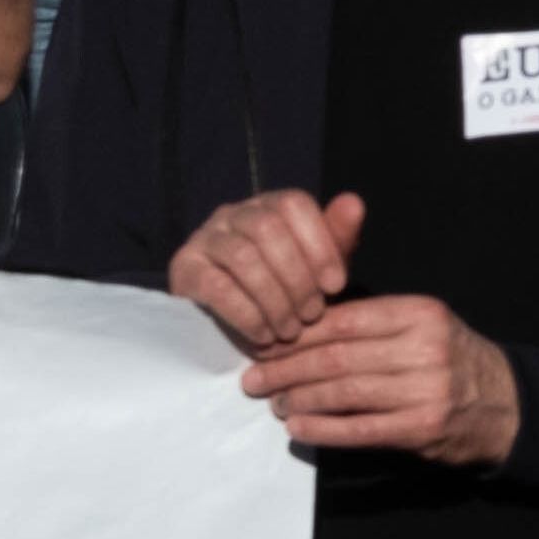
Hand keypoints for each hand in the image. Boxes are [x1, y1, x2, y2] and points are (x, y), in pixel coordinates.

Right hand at [170, 187, 362, 353]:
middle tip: (312, 315)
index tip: (336, 286)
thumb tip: (354, 202)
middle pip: (268, 228)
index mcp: (269, 204)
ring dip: (274, 299)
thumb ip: (337, 237)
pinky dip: (247, 315)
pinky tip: (264, 336)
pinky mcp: (184, 270)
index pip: (294, 204)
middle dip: (297, 277)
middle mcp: (233, 212)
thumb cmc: (286, 290)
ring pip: (243, 257)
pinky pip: (216, 287)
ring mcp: (204, 238)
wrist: (237, 326)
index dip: (319, 244)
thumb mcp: (317, 267)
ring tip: (290, 331)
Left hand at [238, 294, 525, 465]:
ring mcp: (426, 388)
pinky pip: (359, 429)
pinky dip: (323, 429)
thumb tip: (300, 324)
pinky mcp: (423, 427)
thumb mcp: (420, 324)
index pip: (344, 320)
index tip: (264, 344)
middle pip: (338, 357)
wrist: (504, 404)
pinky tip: (299, 428)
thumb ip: (369, 320)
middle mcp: (424, 346)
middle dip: (287, 369)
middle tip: (253, 380)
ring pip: (344, 392)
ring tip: (274, 404)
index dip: (297, 334)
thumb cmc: (448, 359)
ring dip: (299, 399)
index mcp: (419, 312)